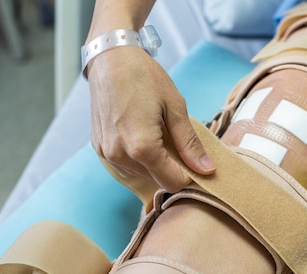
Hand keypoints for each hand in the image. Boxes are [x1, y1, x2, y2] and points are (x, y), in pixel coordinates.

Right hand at [87, 46, 214, 191]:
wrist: (110, 58)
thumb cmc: (144, 77)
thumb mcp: (175, 107)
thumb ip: (190, 143)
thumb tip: (207, 169)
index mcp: (142, 147)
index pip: (172, 182)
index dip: (188, 175)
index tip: (195, 160)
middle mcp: (120, 155)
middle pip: (156, 180)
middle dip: (171, 168)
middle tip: (177, 142)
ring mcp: (106, 153)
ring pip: (141, 175)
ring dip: (154, 163)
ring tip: (157, 134)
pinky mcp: (99, 148)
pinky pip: (125, 166)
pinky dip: (138, 158)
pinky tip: (141, 134)